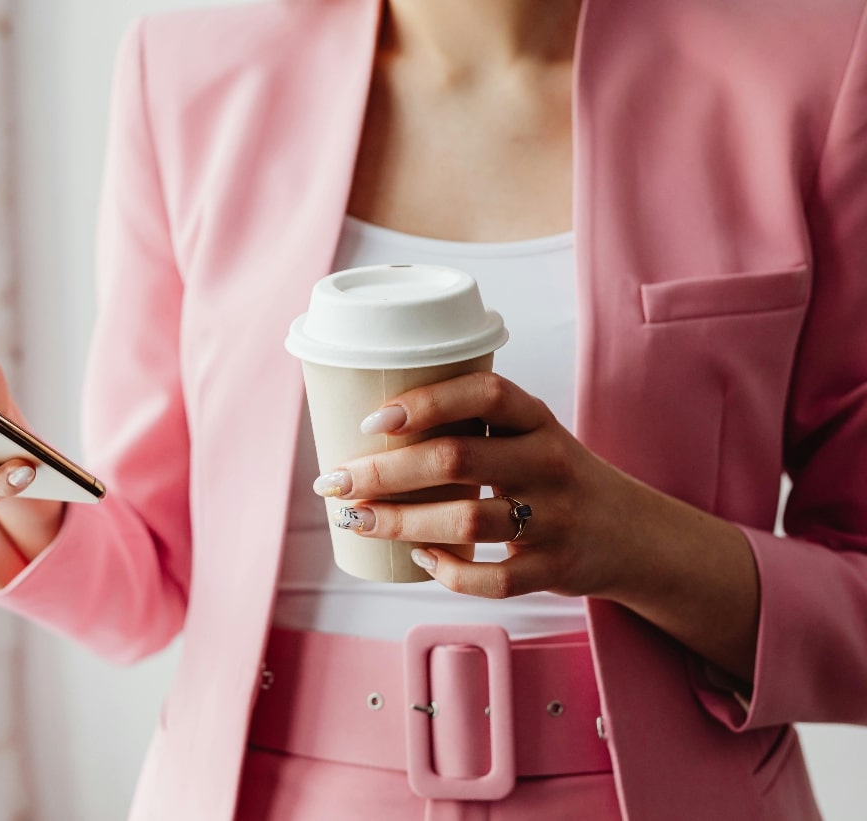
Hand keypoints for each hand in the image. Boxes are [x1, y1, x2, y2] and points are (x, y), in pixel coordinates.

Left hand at [312, 370, 760, 679]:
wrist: (635, 534)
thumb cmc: (555, 478)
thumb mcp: (529, 438)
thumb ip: (471, 429)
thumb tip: (369, 436)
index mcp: (539, 421)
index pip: (486, 394)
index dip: (428, 401)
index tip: (374, 419)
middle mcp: (550, 462)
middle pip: (458, 459)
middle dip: (385, 471)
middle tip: (337, 480)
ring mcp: (556, 518)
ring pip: (467, 520)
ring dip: (400, 522)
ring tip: (358, 518)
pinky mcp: (555, 568)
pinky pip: (493, 578)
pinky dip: (449, 571)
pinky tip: (420, 558)